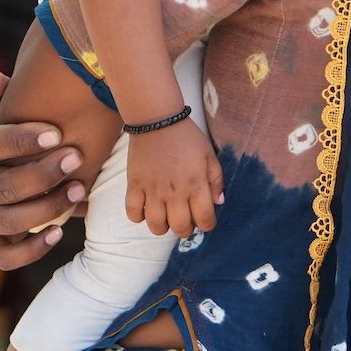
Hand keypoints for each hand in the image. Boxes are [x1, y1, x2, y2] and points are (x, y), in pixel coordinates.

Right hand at [0, 67, 86, 270]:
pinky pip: (4, 257)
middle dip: (43, 175)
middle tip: (77, 159)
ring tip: (80, 191)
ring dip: (47, 207)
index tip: (57, 133)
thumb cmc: (8, 141)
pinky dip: (32, 248)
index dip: (21, 140)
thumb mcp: (1, 115)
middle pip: (2, 186)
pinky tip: (59, 231)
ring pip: (8, 220)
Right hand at [125, 121, 221, 237]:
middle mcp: (175, 192)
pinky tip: (145, 209)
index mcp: (196, 185)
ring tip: (165, 217)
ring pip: (156, 225)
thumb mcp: (209, 156)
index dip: (207, 225)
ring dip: (162, 227)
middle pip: (180, 228)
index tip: (205, 220)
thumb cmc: (187, 138)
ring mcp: (152, 191)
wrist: (157, 121)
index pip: (205, 220)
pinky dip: (138, 217)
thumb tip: (218, 202)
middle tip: (185, 219)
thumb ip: (216, 181)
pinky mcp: (134, 185)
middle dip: (185, 229)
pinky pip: (133, 212)